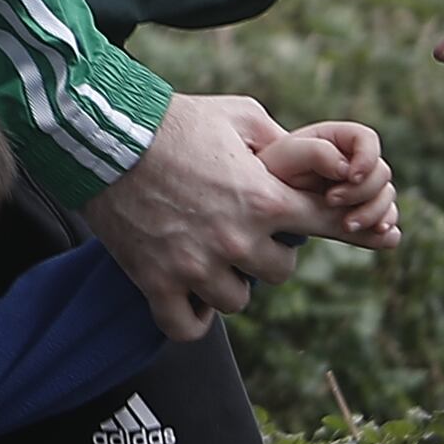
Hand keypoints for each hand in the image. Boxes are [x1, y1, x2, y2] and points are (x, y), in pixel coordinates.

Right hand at [82, 92, 305, 341]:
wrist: (106, 136)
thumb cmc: (173, 121)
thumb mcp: (238, 115)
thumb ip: (279, 140)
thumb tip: (313, 158)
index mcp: (263, 198)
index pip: (326, 224)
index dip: (337, 226)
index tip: (329, 227)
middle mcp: (236, 239)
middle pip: (280, 271)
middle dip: (266, 253)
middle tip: (241, 233)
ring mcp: (196, 266)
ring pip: (237, 301)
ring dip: (227, 283)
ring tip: (208, 259)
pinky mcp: (157, 282)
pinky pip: (187, 327)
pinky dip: (190, 318)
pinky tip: (187, 298)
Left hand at [264, 118, 401, 253]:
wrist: (264, 204)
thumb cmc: (273, 171)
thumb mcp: (286, 156)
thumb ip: (316, 154)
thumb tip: (346, 168)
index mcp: (338, 140)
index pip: (368, 140)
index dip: (367, 157)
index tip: (350, 176)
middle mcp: (355, 163)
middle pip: (381, 173)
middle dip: (362, 191)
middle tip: (331, 202)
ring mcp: (362, 189)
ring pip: (386, 198)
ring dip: (374, 214)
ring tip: (347, 226)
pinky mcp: (363, 214)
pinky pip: (385, 220)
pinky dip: (384, 229)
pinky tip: (378, 236)